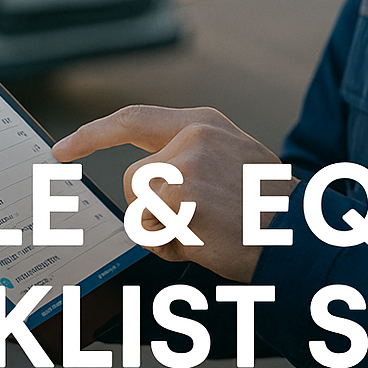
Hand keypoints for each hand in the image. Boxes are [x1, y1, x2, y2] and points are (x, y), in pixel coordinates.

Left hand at [53, 105, 294, 282]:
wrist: (304, 233)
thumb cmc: (271, 208)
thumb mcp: (236, 160)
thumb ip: (192, 159)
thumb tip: (148, 185)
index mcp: (204, 122)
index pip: (133, 119)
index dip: (93, 134)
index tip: (62, 148)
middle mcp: (193, 136)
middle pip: (135, 180)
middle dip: (152, 211)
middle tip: (198, 222)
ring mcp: (186, 166)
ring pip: (142, 209)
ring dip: (166, 230)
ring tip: (211, 231)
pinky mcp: (182, 198)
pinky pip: (153, 234)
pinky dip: (174, 248)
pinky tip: (209, 243)